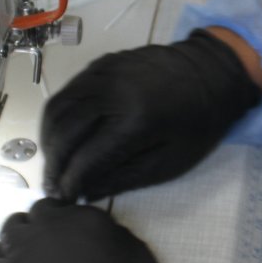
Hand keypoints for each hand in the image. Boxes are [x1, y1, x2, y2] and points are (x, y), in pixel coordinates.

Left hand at [0, 198, 168, 262]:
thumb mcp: (141, 262)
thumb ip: (117, 238)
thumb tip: (101, 233)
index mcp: (82, 219)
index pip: (63, 206)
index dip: (65, 222)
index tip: (70, 237)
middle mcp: (45, 229)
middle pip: (35, 216)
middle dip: (43, 227)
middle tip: (51, 250)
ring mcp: (17, 255)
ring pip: (11, 232)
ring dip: (21, 240)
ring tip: (29, 261)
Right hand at [42, 29, 261, 200]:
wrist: (212, 72)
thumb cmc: (198, 120)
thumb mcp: (169, 161)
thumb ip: (124, 178)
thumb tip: (86, 192)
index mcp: (135, 120)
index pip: (86, 158)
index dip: (70, 182)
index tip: (64, 198)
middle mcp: (112, 92)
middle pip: (64, 133)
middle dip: (53, 165)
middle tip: (52, 185)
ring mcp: (102, 73)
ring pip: (57, 110)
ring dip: (49, 141)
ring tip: (54, 163)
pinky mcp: (99, 64)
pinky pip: (67, 92)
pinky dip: (58, 118)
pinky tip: (62, 136)